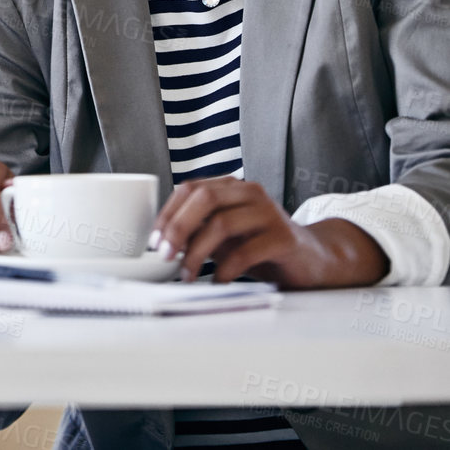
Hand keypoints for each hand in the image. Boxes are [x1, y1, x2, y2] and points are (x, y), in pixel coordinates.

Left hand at [151, 178, 388, 287]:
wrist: (314, 260)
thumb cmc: (263, 247)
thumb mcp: (227, 236)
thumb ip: (201, 231)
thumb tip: (163, 242)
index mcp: (232, 187)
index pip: (190, 188)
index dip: (168, 213)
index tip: (154, 240)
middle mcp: (250, 192)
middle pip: (204, 198)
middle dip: (178, 227)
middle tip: (165, 254)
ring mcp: (269, 213)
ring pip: (222, 223)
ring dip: (198, 252)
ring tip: (188, 274)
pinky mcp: (284, 238)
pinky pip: (247, 251)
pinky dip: (226, 269)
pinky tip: (219, 282)